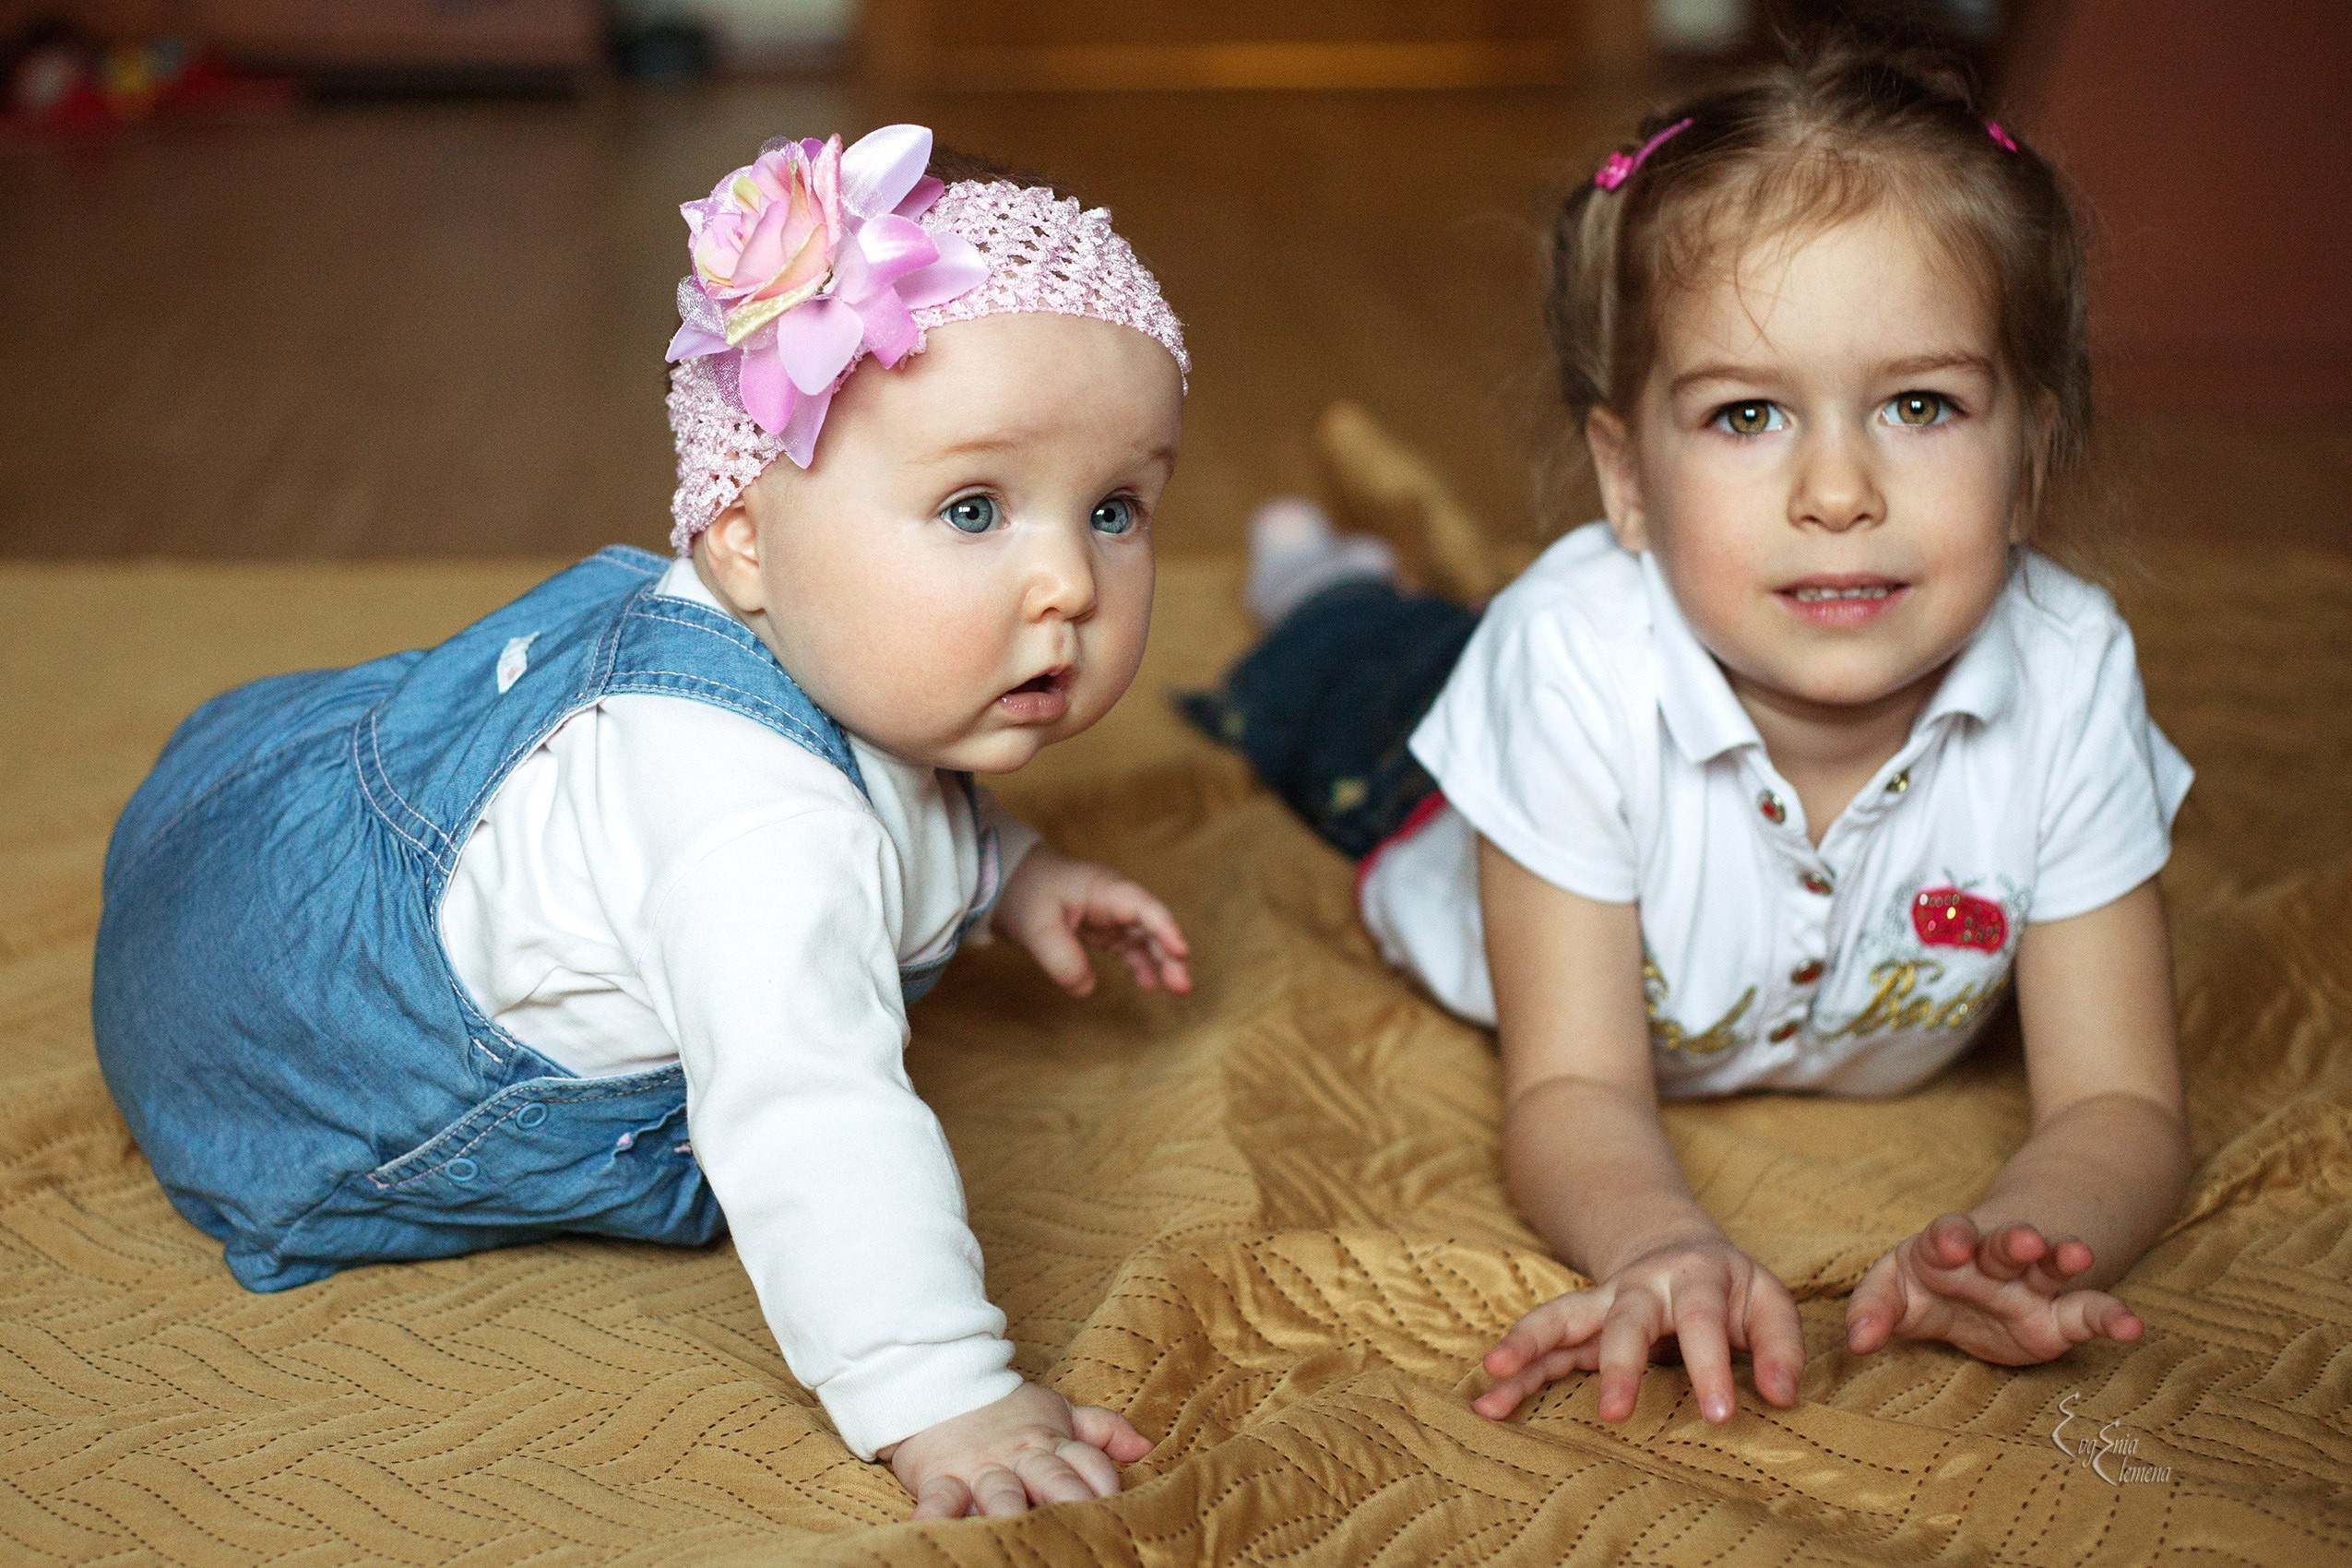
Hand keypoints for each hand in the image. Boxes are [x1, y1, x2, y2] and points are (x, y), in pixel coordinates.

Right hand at [879, 1382, 1153, 1519]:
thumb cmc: (1006, 1410)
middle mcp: (1020, 1458)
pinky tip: (939, 1528)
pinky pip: (940, 1497)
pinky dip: (937, 1514)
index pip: (1088, 1461)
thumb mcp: (1057, 1413)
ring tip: (1020, 1528)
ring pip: (1001, 1491)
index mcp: (1051, 1443)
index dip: (1105, 1482)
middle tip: (1084, 1525)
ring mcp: (981, 1468)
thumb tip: (1145, 1447)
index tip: (1118, 1508)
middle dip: (1070, 1499)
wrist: (939, 1381)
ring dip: (1011, 1509)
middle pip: (1052, 1477)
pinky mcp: (940, 1476)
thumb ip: (1102, 1429)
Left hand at [994, 846, 1190, 996]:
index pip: (1142, 906)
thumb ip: (1061, 958)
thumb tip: (1086, 989)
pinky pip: (1129, 948)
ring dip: (1162, 962)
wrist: (1009, 884)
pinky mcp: (1103, 931)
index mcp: (1103, 890)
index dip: (1164, 928)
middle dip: (1170, 953)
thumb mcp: (1036, 928)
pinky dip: (1141, 965)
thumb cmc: (1026, 894)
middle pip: (1151, 925)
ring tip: (1176, 990)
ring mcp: (1111, 916)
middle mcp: (1114, 901)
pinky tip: (1149, 985)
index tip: (1181, 951)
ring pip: (1145, 939)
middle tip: (1183, 985)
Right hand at [1473, 1236, 1803, 1424]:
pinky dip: (1516, 1372)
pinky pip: (1543, 1348)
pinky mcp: (1580, 1330)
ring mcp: (1603, 1306)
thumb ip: (1779, 1346)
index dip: (1710, 1367)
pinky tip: (1488, 1402)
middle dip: (1620, 1364)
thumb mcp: (1767, 1300)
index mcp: (1694, 1277)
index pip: (1701, 1321)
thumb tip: (1781, 1396)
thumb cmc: (1728, 1287)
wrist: (1674, 1249)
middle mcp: (1640, 1287)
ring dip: (1528, 1348)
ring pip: (1561, 1320)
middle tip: (1616, 1413)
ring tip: (1495, 1379)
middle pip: (1625, 1319)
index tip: (1719, 1415)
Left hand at [1846, 1213, 2144, 1365]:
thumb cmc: (1923, 1285)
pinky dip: (2110, 1317)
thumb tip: (1856, 1342)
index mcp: (1944, 1246)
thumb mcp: (1892, 1292)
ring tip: (2079, 1255)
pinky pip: (2087, 1313)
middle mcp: (1991, 1260)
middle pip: (2005, 1244)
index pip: (1946, 1233)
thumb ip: (1872, 1311)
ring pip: (2050, 1266)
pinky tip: (2132, 1327)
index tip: (1951, 1244)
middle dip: (2014, 1240)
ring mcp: (2029, 1286)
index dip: (1950, 1236)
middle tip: (2025, 1240)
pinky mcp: (2058, 1319)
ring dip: (2063, 1258)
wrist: (1971, 1287)